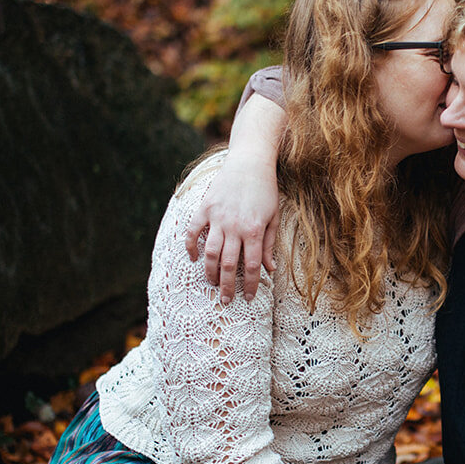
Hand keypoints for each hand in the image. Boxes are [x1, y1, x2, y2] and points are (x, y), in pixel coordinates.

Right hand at [184, 155, 278, 302]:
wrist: (250, 162)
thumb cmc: (265, 191)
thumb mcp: (273, 217)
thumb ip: (269, 244)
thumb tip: (269, 269)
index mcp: (253, 230)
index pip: (251, 266)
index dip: (249, 285)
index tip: (248, 298)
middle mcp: (234, 226)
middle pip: (228, 264)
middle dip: (226, 286)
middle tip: (226, 301)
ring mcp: (217, 217)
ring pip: (210, 252)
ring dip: (209, 272)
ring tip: (211, 283)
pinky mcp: (205, 207)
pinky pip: (193, 231)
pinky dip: (191, 246)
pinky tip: (194, 258)